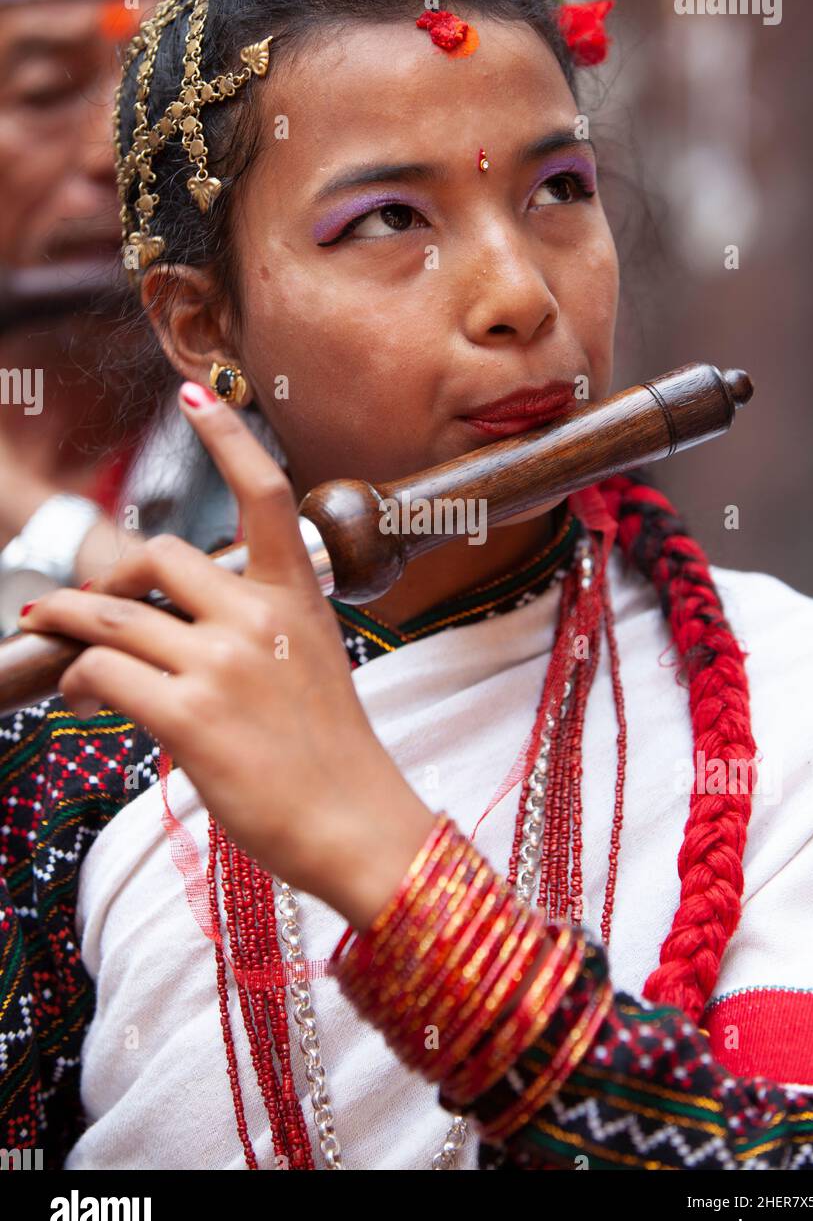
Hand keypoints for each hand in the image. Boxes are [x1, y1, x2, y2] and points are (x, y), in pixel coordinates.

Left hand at [17, 382, 435, 928]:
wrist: (356, 825)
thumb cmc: (333, 754)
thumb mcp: (311, 665)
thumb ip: (254, 629)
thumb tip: (171, 627)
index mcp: (297, 598)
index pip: (266, 496)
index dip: (228, 439)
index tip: (196, 395)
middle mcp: (259, 617)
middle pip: (159, 558)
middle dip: (112, 577)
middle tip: (85, 605)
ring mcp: (223, 664)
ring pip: (115, 614)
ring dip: (68, 622)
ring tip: (48, 632)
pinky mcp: (189, 715)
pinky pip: (103, 672)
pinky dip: (77, 679)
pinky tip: (79, 696)